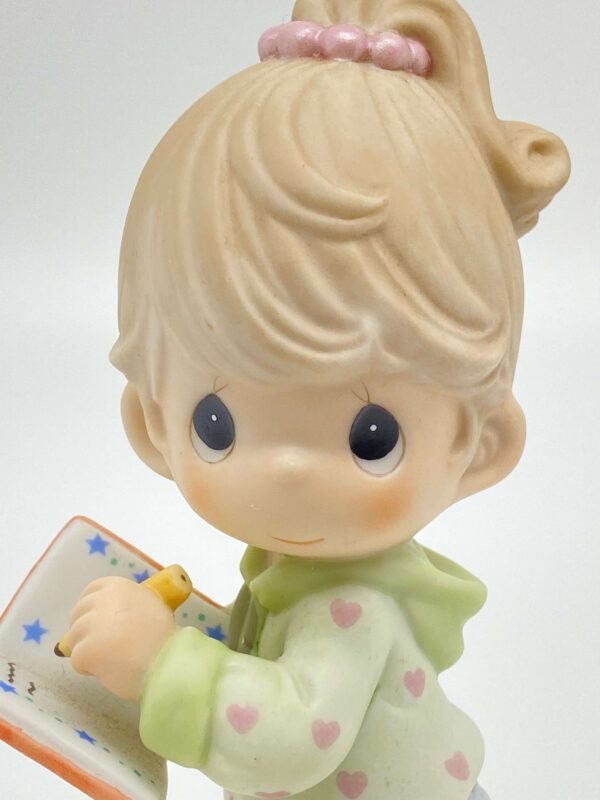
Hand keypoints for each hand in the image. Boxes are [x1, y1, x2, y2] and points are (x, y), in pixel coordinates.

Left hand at [68, 576, 177, 700]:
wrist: (169, 662)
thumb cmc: (163, 638)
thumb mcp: (149, 606)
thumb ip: (126, 605)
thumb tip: (104, 619)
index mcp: (118, 586)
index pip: (90, 593)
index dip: (91, 610)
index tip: (100, 624)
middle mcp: (102, 600)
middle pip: (77, 615)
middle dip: (86, 631)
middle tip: (108, 647)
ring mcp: (91, 625)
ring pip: (74, 639)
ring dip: (88, 651)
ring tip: (113, 659)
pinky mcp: (85, 649)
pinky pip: (77, 660)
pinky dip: (89, 668)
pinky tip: (110, 670)